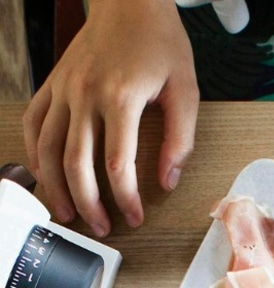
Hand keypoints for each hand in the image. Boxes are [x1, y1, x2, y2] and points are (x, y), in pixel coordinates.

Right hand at [23, 0, 197, 235]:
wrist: (129, 2)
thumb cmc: (160, 43)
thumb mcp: (186, 91)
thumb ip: (181, 140)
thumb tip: (167, 182)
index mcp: (120, 99)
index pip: (118, 165)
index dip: (126, 199)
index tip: (135, 218)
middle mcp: (85, 94)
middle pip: (77, 162)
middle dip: (88, 202)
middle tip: (100, 228)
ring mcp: (64, 88)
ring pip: (49, 146)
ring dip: (55, 184)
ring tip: (66, 213)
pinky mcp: (54, 82)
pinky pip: (35, 121)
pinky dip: (35, 151)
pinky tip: (44, 174)